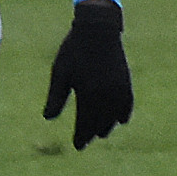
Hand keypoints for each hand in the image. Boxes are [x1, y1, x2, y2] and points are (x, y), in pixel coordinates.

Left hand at [43, 0, 132, 149]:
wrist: (98, 29)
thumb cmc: (74, 50)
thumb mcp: (60, 73)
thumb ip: (56, 97)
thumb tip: (48, 118)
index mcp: (88, 94)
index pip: (85, 123)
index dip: (81, 137)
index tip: (77, 146)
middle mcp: (105, 95)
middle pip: (100, 123)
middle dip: (92, 134)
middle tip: (85, 143)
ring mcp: (119, 89)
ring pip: (115, 116)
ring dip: (107, 126)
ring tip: (100, 133)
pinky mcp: (126, 81)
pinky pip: (127, 104)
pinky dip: (123, 113)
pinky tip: (120, 120)